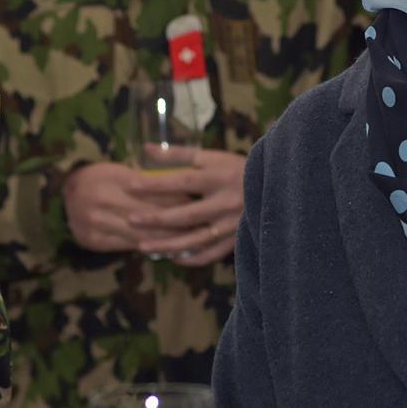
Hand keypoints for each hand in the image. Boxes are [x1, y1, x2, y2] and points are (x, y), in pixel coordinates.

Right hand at [63, 161, 186, 251]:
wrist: (62, 195)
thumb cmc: (98, 177)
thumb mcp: (120, 170)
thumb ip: (147, 181)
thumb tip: (182, 190)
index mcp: (112, 179)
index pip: (153, 192)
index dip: (177, 198)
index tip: (198, 202)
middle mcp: (102, 202)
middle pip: (150, 215)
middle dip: (178, 221)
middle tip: (201, 224)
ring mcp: (96, 224)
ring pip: (141, 234)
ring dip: (167, 238)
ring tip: (190, 239)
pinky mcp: (94, 241)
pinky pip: (127, 246)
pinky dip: (149, 247)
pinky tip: (167, 249)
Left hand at [128, 148, 245, 266]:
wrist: (276, 186)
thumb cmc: (237, 168)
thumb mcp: (211, 156)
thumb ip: (178, 154)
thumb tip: (146, 149)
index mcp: (219, 177)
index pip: (181, 181)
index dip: (155, 184)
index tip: (130, 185)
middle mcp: (225, 202)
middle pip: (185, 214)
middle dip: (155, 219)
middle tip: (130, 219)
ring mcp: (232, 224)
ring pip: (195, 240)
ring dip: (167, 245)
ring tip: (141, 246)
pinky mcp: (237, 239)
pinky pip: (211, 254)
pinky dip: (191, 258)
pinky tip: (173, 257)